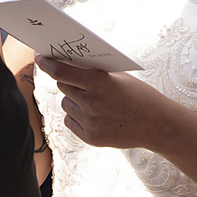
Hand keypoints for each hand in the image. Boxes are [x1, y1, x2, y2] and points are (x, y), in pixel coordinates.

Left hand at [35, 55, 170, 149]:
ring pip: (65, 103)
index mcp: (99, 83)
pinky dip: (77, 115)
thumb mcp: (117, 77)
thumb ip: (92, 72)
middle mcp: (92, 104)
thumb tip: (65, 63)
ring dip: (74, 99)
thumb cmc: (137, 95)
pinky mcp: (90, 138)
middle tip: (82, 81)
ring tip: (96, 101)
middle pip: (63, 86)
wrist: (156, 124)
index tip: (39, 58)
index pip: (62, 72)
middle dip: (69, 81)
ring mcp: (91, 123)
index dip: (48, 64)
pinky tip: (95, 115)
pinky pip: (70, 120)